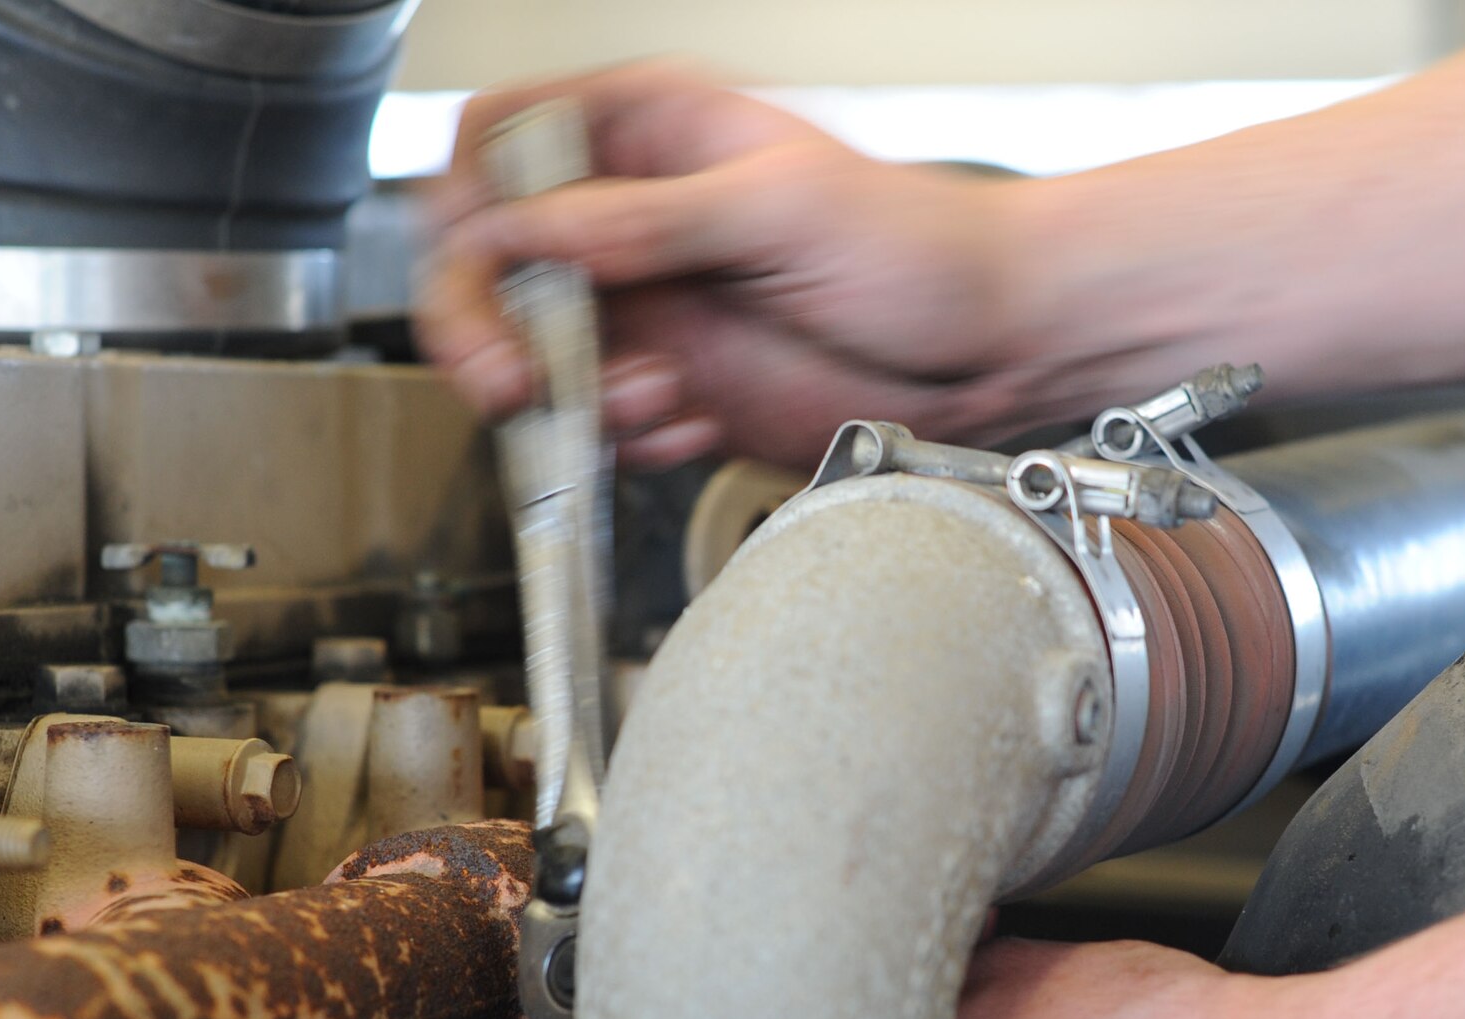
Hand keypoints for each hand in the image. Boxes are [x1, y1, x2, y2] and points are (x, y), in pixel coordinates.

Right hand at [419, 61, 1043, 468]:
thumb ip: (642, 222)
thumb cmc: (918, 246)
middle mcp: (638, 223)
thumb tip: (524, 230)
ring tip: (649, 394)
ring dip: (570, 392)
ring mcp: (656, 308)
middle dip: (488, 322)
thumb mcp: (775, 209)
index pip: (508, 143)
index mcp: (654, 138)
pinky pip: (606, 421)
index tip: (481, 257)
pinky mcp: (681, 385)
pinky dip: (630, 434)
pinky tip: (689, 419)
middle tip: (510, 375)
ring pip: (541, 354)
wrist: (990, 348)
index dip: (473, 199)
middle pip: (498, 262)